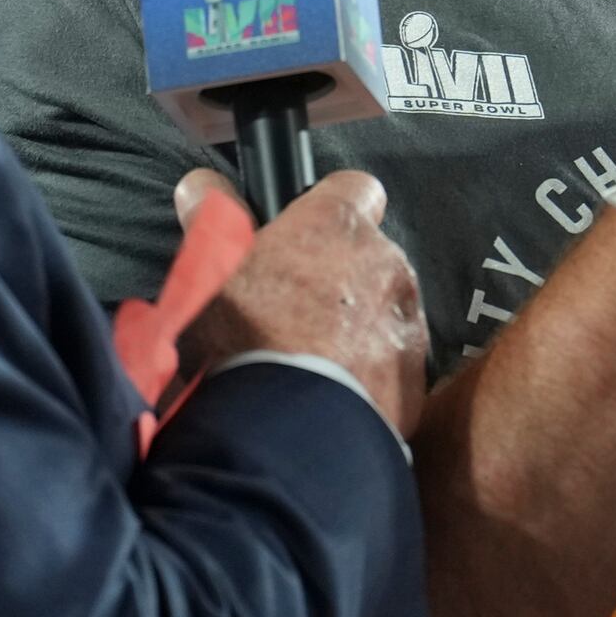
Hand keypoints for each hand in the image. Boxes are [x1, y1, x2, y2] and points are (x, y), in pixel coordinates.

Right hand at [173, 168, 429, 434]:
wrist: (290, 432)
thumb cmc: (246, 338)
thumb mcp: (210, 273)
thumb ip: (213, 221)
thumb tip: (200, 184)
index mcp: (340, 226)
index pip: (356, 188)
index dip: (330, 208)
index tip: (304, 235)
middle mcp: (388, 263)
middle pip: (370, 256)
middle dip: (340, 277)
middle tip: (293, 312)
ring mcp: (408, 323)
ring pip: (385, 311)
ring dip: (356, 328)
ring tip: (309, 363)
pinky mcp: (415, 381)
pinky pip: (392, 365)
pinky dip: (368, 375)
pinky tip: (330, 396)